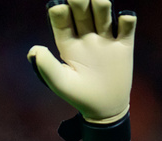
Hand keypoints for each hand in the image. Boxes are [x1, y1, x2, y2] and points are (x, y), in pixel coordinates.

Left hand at [27, 0, 135, 122]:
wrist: (105, 108)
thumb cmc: (78, 95)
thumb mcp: (60, 83)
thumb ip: (47, 67)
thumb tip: (34, 50)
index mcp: (67, 43)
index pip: (62, 21)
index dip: (59, 11)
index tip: (57, 7)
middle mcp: (86, 36)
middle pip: (82, 12)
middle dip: (80, 2)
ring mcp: (105, 38)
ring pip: (104, 14)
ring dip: (102, 6)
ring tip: (101, 1)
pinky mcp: (124, 45)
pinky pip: (127, 27)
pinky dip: (127, 19)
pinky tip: (125, 18)